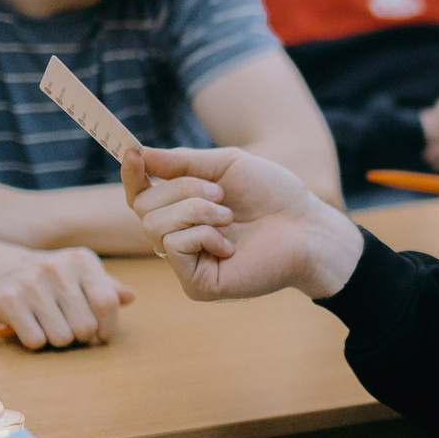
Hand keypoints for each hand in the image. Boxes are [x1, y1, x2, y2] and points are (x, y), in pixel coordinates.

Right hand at [0, 245, 133, 348]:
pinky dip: (36, 341)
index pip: (107, 303)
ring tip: (51, 325)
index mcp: (82, 260)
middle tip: (71, 328)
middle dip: (82, 336)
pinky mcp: (9, 300)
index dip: (108, 327)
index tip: (102, 335)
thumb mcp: (81, 275)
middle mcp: (57, 268)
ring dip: (58, 340)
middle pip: (85, 326)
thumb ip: (107, 287)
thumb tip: (129, 297)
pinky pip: (36, 341)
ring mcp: (31, 283)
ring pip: (62, 338)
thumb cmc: (51, 278)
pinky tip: (31, 326)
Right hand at [125, 145, 363, 300]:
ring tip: (228, 216)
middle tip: (220, 194)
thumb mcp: (226, 165)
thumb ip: (181, 162)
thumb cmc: (273, 195)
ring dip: (194, 210)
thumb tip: (137, 153)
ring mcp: (185, 263)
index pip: (140, 193)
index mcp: (183, 208)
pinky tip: (230, 244)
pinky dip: (202, 235)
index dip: (131, 174)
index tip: (132, 154)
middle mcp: (179, 236)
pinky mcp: (196, 284)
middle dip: (181, 190)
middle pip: (143, 206)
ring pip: (154, 225)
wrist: (307, 228)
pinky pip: (173, 247)